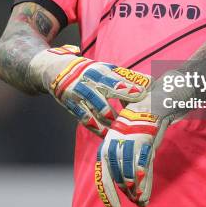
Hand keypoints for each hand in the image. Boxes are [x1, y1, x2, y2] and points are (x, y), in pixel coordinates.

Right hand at [29, 45, 150, 135]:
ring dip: (112, 119)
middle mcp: (90, 80)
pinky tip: (107, 136)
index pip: (119, 77)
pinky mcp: (71, 105)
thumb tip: (149, 86)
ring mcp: (80, 93)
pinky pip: (85, 119)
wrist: (57, 71)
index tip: (146, 91)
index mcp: (101, 70)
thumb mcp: (104, 70)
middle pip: (109, 90)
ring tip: (125, 129)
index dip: (132, 85)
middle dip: (124, 98)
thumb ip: (124, 79)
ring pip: (98, 108)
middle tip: (138, 109)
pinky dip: (97, 128)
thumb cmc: (89, 72)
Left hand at [95, 106, 171, 206]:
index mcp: (105, 150)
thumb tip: (127, 188)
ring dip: (136, 192)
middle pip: (120, 179)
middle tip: (135, 200)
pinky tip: (145, 197)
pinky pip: (143, 171)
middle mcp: (114, 149)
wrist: (145, 108)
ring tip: (140, 201)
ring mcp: (129, 147)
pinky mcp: (143, 145)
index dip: (109, 195)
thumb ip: (121, 164)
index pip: (103, 178)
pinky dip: (145, 187)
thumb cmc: (132, 129)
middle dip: (127, 192)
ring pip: (131, 177)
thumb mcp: (120, 144)